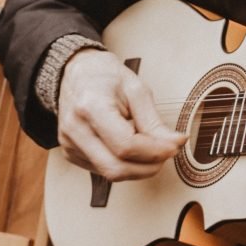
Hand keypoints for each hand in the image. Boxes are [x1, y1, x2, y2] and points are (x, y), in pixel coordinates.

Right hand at [57, 49, 186, 180]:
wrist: (76, 72)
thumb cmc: (107, 77)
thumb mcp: (137, 90)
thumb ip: (154, 121)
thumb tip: (176, 143)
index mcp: (91, 107)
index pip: (126, 146)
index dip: (155, 152)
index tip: (175, 147)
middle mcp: (75, 129)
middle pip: (116, 168)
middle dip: (149, 167)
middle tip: (168, 153)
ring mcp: (69, 144)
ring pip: (110, 174)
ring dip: (139, 168)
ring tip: (153, 149)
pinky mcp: (70, 153)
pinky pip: (103, 169)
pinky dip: (124, 164)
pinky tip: (132, 147)